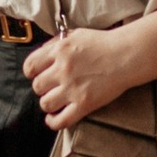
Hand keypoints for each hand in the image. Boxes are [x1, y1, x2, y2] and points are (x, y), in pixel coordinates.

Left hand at [24, 25, 139, 129]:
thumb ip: (55, 44)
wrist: (126, 55)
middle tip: (50, 87)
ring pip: (45, 103)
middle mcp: (63, 70)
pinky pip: (61, 120)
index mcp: (59, 51)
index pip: (30, 66)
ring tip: (55, 100)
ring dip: (48, 103)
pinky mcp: (84, 104)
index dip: (31, 72)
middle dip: (42, 87)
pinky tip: (53, 118)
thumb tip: (41, 54)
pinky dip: (53, 122)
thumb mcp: (75, 34)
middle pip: (37, 86)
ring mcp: (73, 88)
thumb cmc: (102, 43)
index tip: (36, 75)